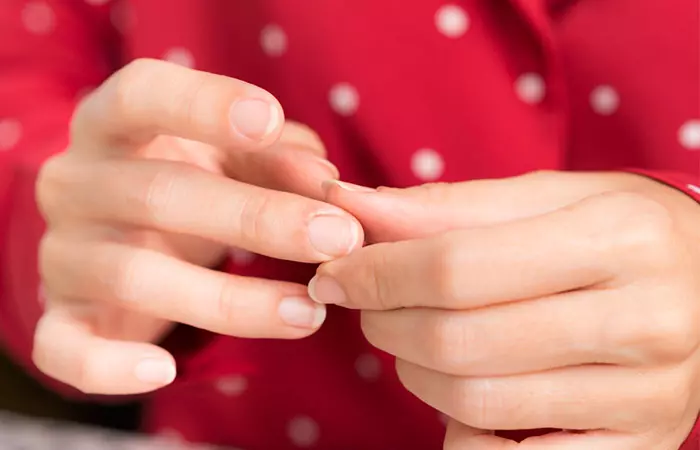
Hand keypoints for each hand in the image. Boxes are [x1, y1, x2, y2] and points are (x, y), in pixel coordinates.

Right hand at [35, 59, 362, 394]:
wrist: (118, 238)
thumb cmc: (190, 183)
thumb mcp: (232, 159)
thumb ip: (278, 160)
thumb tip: (328, 186)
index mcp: (114, 126)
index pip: (141, 94)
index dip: (202, 102)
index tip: (268, 119)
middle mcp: (78, 184)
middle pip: (158, 193)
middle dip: (255, 217)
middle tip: (338, 238)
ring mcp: (64, 254)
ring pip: (135, 276)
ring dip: (230, 300)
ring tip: (309, 312)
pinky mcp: (60, 317)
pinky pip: (64, 349)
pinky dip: (111, 365)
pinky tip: (166, 372)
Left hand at [312, 172, 699, 448]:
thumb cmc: (618, 231)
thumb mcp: (546, 198)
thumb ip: (448, 206)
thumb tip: (352, 204)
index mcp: (620, 239)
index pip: (455, 266)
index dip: (376, 273)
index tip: (335, 272)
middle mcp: (646, 321)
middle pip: (458, 340)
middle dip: (385, 323)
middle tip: (369, 305)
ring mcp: (650, 397)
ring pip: (476, 402)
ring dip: (414, 372)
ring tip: (414, 341)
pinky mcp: (640, 447)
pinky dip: (463, 431)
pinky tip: (459, 395)